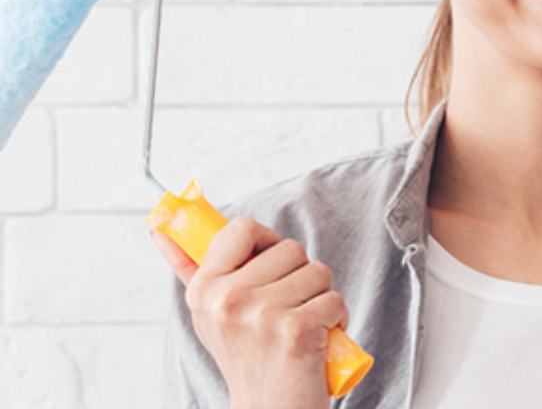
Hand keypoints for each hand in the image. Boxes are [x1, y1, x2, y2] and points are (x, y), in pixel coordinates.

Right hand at [152, 216, 348, 408]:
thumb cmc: (246, 358)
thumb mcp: (210, 314)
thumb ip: (188, 268)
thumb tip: (160, 228)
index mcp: (204, 290)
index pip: (242, 228)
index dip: (267, 242)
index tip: (270, 266)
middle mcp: (226, 300)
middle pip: (291, 249)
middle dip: (300, 277)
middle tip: (285, 314)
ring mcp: (261, 315)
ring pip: (318, 271)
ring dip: (320, 298)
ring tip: (300, 328)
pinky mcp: (296, 330)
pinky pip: (335, 299)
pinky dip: (337, 320)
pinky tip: (317, 344)